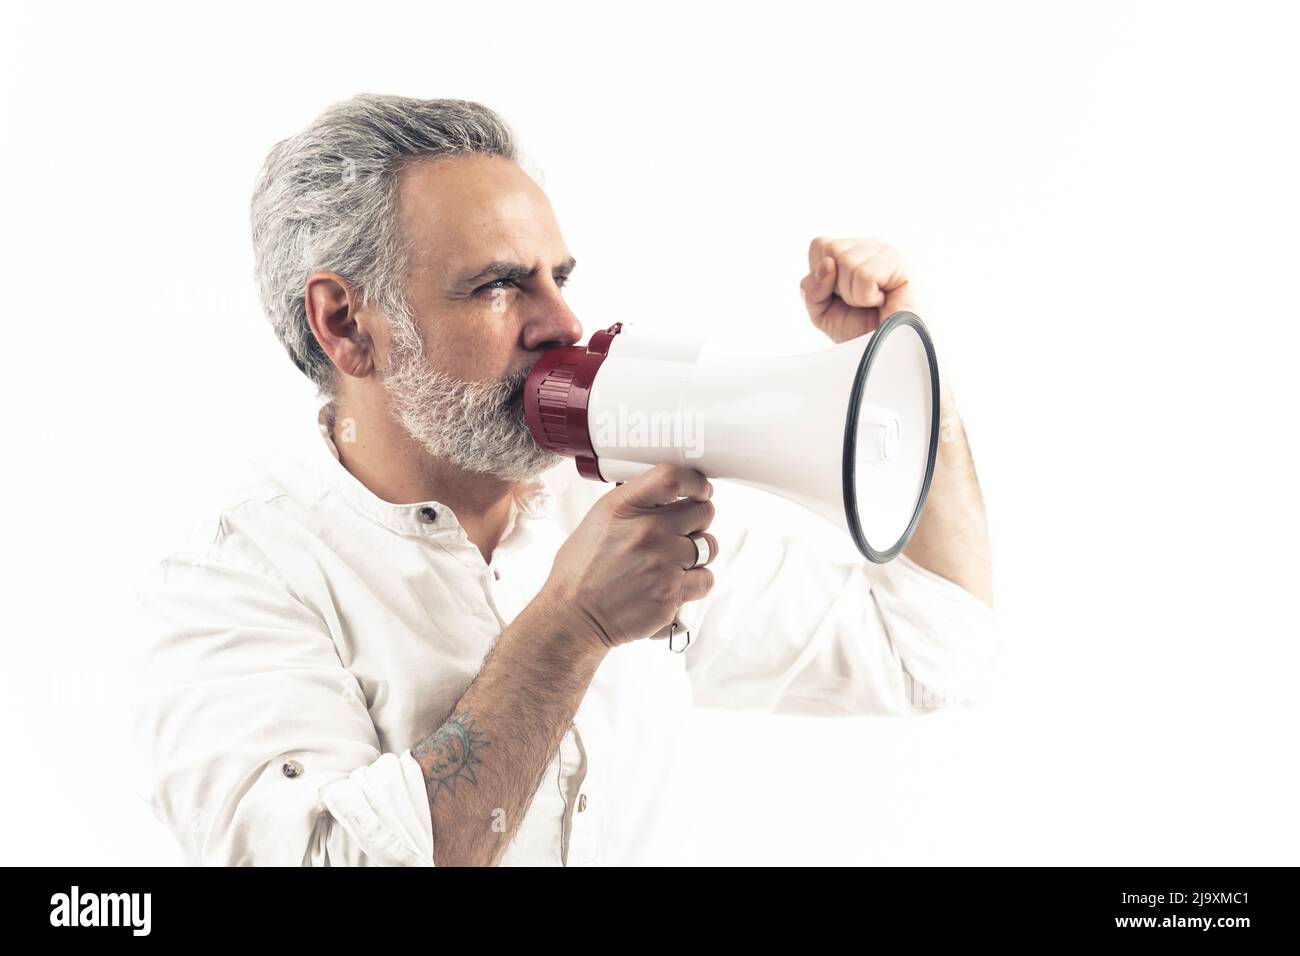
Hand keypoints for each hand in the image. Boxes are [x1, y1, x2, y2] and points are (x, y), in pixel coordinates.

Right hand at [540, 463, 718, 650]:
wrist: (573, 616)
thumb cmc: (581, 573)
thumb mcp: (598, 521)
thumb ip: (634, 504)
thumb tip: (666, 496)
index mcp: (623, 507)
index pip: (672, 477)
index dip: (695, 482)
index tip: (701, 489)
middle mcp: (646, 530)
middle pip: (703, 511)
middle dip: (698, 521)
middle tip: (684, 532)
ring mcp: (663, 562)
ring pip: (709, 546)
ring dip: (697, 554)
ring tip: (673, 563)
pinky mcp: (672, 592)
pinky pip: (705, 579)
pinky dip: (695, 583)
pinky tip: (673, 584)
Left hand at [799, 237, 919, 343]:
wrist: (887, 351)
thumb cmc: (860, 329)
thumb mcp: (821, 312)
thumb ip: (811, 288)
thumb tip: (827, 264)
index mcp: (850, 250)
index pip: (819, 246)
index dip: (821, 278)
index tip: (840, 296)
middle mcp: (869, 245)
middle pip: (830, 251)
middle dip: (837, 287)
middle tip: (859, 302)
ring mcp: (885, 250)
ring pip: (846, 263)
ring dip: (853, 294)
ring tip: (872, 303)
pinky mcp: (898, 261)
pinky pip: (864, 275)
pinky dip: (867, 297)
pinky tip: (882, 301)